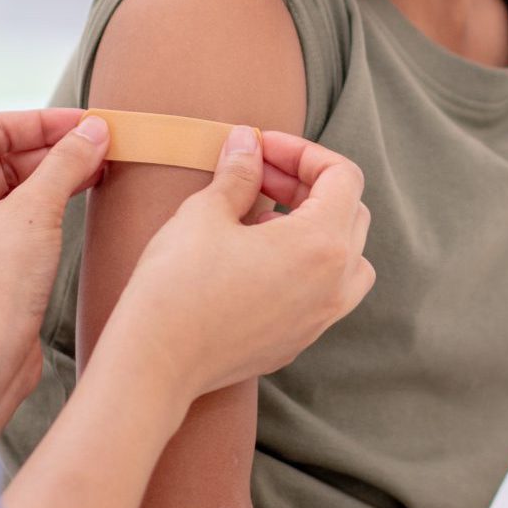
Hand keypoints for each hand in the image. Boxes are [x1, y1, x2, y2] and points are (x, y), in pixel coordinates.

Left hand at [0, 108, 112, 438]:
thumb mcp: (36, 215)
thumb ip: (67, 163)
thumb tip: (95, 130)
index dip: (44, 122)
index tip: (88, 122)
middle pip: (0, 158)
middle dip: (52, 150)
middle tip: (102, 144)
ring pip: (8, 188)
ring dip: (52, 177)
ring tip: (99, 166)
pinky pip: (11, 219)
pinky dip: (45, 205)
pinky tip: (79, 197)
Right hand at [97, 126, 374, 406]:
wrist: (156, 363)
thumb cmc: (178, 284)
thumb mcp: (206, 213)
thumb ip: (239, 173)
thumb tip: (248, 143)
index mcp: (322, 244)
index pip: (342, 177)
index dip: (303, 151)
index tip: (262, 147)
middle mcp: (335, 284)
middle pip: (350, 212)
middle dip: (306, 184)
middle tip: (258, 173)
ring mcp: (321, 318)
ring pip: (347, 257)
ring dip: (314, 225)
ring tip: (261, 217)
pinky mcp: (299, 340)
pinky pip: (323, 291)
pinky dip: (304, 264)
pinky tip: (254, 258)